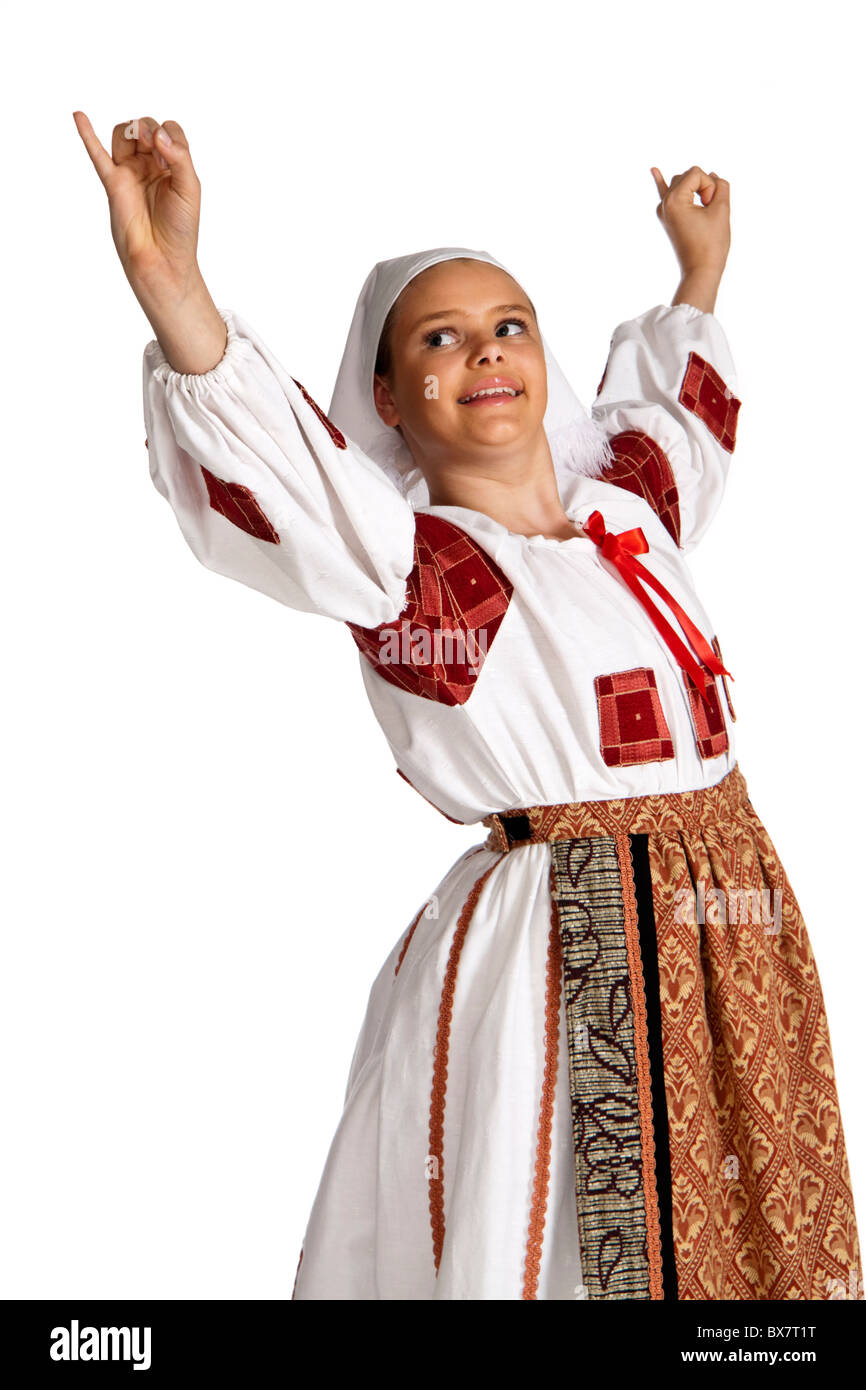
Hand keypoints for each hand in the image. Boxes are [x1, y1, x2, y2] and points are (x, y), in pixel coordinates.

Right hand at [73, 112, 202, 305]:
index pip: (169, 130)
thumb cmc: (181, 228)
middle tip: (158, 153)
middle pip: (145, 127)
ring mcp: (129, 173)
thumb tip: (157, 134)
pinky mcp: (113, 183)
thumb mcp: (190, 187)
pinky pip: (97, 154)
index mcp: (171, 165)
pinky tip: (78, 116)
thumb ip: (179, 156)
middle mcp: (150, 165)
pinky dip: (87, 134)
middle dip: (150, 129)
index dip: (170, 136)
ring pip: (123, 134)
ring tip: (144, 144)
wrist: (163, 258)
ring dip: (132, 130)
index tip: (173, 159)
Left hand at [650, 166, 730, 279]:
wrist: (700, 272)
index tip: (711, 206)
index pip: (696, 172)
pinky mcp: (667, 218)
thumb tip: (712, 175)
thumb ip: (721, 186)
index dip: (710, 186)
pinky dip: (659, 181)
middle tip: (708, 211)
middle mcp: (664, 204)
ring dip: (695, 188)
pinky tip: (653, 169)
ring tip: (703, 206)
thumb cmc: (712, 244)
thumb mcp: (722, 210)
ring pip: (681, 183)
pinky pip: (663, 194)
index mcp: (673, 200)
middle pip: (688, 176)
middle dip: (703, 187)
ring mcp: (663, 211)